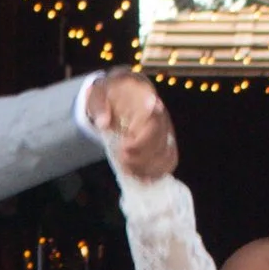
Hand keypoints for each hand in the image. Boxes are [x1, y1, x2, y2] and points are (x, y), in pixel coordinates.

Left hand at [86, 67, 177, 182]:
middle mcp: (161, 116)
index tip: (124, 148)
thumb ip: (98, 105)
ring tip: (129, 170)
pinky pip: (170, 160)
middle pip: (161, 142)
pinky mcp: (166, 142)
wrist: (122, 92)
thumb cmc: (111, 94)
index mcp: (147, 100)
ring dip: (148, 168)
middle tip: (123, 160)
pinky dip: (157, 172)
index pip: (153, 122)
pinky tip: (142, 177)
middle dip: (141, 157)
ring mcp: (166, 130)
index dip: (141, 141)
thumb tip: (103, 123)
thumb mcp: (98, 93)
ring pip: (167, 154)